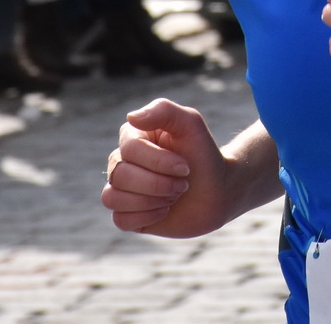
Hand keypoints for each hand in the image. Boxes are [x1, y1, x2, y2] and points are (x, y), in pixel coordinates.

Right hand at [103, 100, 230, 236]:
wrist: (218, 190)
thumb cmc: (203, 155)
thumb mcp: (191, 125)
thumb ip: (164, 111)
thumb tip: (131, 117)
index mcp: (133, 136)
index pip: (130, 150)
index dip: (160, 162)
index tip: (186, 166)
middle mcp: (121, 161)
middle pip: (120, 175)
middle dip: (158, 184)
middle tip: (183, 184)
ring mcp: (122, 188)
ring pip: (113, 198)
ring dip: (151, 200)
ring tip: (174, 195)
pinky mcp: (127, 213)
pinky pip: (119, 219)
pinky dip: (146, 217)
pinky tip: (164, 209)